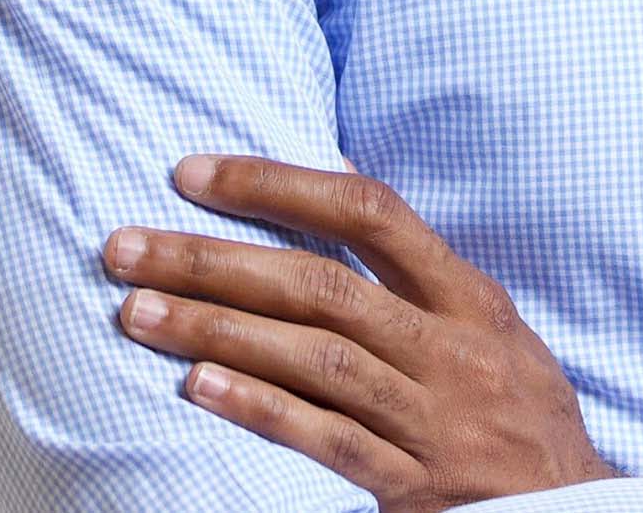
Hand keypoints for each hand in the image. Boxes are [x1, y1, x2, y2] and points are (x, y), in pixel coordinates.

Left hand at [103, 154, 616, 510]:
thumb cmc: (518, 408)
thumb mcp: (489, 321)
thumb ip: (413, 258)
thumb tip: (335, 161)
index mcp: (469, 297)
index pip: (367, 212)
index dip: (276, 184)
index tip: (189, 173)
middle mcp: (451, 347)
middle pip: (319, 285)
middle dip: (211, 260)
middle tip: (125, 246)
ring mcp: (432, 417)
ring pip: (312, 358)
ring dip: (214, 330)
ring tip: (135, 312)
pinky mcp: (414, 483)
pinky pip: (326, 438)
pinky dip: (260, 408)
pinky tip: (198, 386)